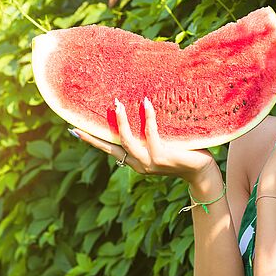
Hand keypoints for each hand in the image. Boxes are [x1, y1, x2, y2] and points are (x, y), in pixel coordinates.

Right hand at [70, 97, 216, 183]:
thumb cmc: (184, 154)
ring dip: (122, 121)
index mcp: (135, 162)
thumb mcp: (161, 145)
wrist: (201, 171)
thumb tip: (140, 108)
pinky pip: (150, 134)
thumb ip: (148, 135)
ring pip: (127, 141)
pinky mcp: (161, 158)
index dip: (92, 140)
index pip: (109, 150)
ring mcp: (149, 163)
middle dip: (98, 131)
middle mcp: (139, 165)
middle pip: (111, 147)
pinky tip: (146, 104)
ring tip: (118, 104)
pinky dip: (148, 118)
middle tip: (94, 111)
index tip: (75, 131)